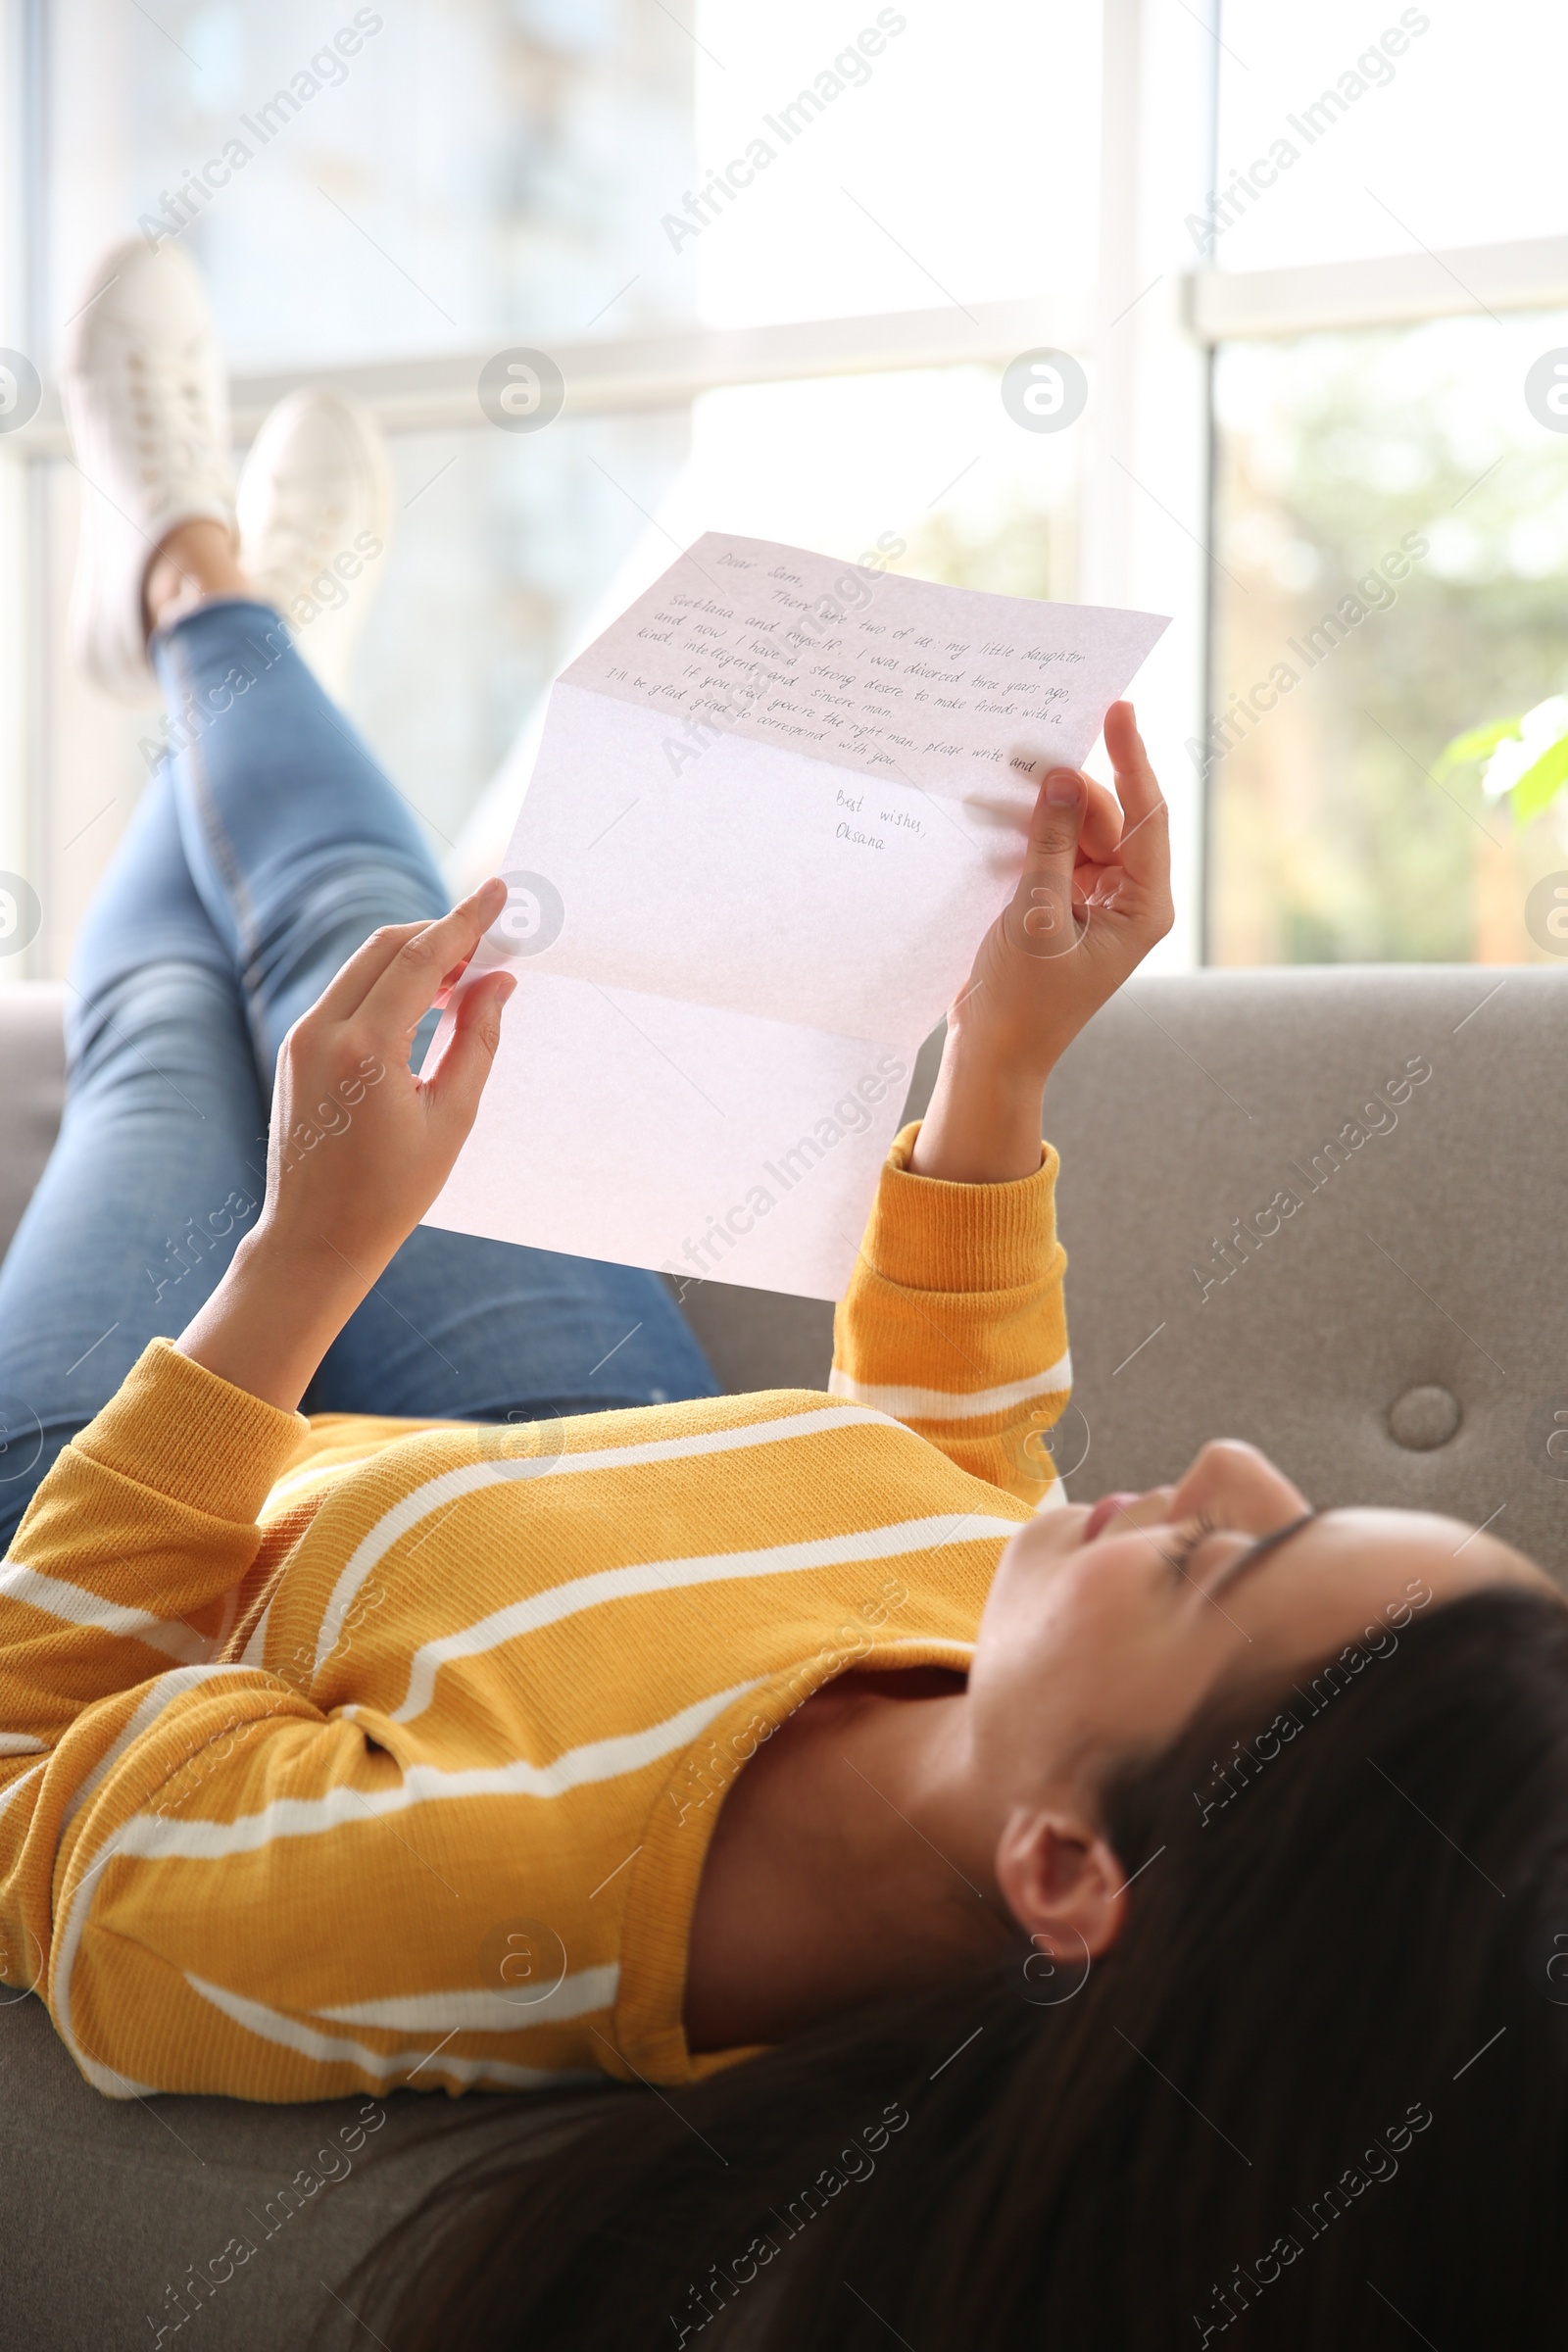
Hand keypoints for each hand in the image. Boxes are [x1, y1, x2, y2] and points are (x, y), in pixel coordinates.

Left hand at [177, 880, 515, 1409]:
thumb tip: (498, 981)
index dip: (466, 921)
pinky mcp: (296, 1049)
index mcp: (363, 1048)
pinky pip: (349, 993)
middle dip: (440, 933)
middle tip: (491, 941)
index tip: (499, 892)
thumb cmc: (390, 1192)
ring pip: (365, 965)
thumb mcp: (451, 1118)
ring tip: (466, 975)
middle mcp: (322, 1030)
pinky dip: (390, 984)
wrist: (315, 1239)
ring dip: (415, 957)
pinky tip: (426, 1004)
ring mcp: (301, 1037)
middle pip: (387, 946)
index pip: (422, 958)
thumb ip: (477, 1039)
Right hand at [910, 703, 1171, 1182]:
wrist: (994, 1054)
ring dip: (1037, 812)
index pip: (1148, 815)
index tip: (1117, 708)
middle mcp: (1128, 897)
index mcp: (1143, 907)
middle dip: (1065, 787)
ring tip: (992, 791)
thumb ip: (1049, 843)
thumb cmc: (1022, 1001)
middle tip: (1019, 754)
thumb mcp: (1035, 916)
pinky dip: (1025, 834)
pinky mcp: (1061, 903)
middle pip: (1106, 816)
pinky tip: (990, 819)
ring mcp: (1094, 899)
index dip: (1132, 758)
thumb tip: (1059, 778)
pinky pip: (1050, 850)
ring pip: (1073, 829)